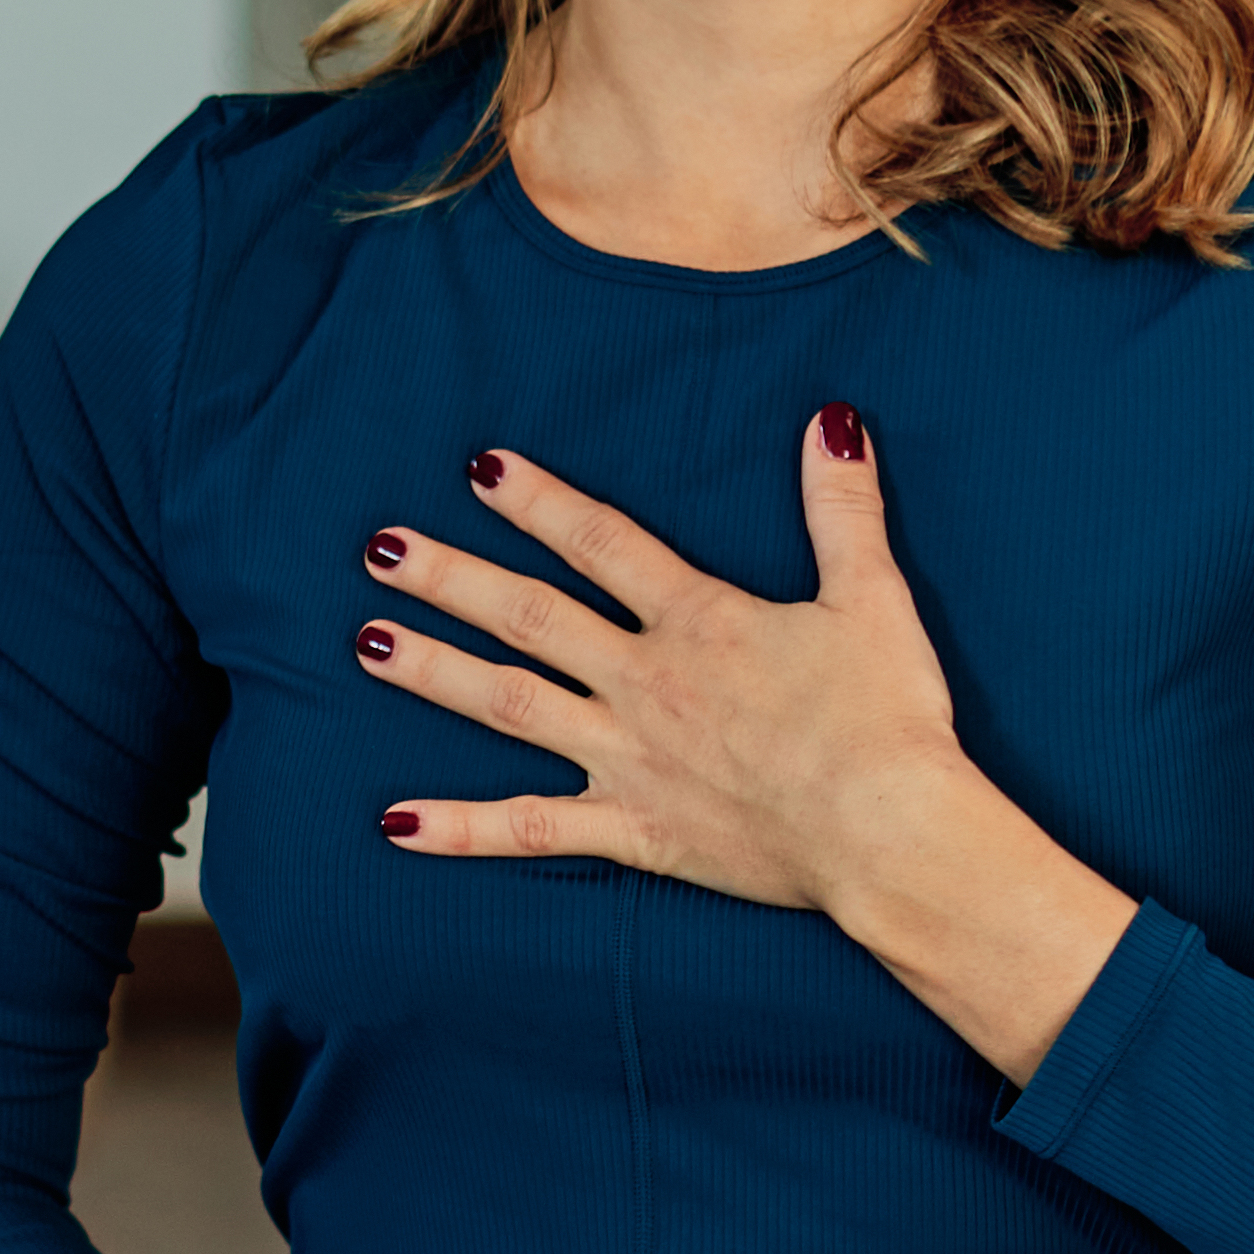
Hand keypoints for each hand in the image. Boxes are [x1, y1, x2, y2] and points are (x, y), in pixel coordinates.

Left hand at [358, 409, 1138, 1083]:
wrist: (888, 831)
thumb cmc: (888, 719)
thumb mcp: (872, 598)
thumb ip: (842, 509)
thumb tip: (832, 422)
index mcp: (698, 621)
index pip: (602, 543)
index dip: (540, 501)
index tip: (480, 467)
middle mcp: (644, 682)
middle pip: (529, 616)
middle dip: (450, 578)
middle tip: (379, 549)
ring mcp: (628, 757)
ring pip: (509, 704)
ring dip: (433, 673)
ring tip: (364, 644)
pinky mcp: (633, 830)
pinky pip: (531, 830)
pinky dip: (462, 830)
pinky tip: (395, 824)